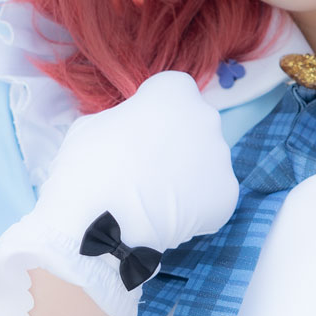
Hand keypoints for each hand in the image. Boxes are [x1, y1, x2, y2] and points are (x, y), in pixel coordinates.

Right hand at [0, 72, 237, 315]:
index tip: (138, 132)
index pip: (173, 93)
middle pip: (194, 127)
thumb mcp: (92, 125)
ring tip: (156, 201)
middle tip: (148, 170)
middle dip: (176, 143)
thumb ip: (123, 120)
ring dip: (187, 175)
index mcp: (174, 91)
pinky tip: (169, 219)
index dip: (155, 112)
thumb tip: (130, 133)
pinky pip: (211, 197)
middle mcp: (206, 118)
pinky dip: (195, 207)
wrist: (100, 224)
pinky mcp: (227, 196)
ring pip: (205, 163)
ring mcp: (220, 158)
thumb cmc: (88, 165)